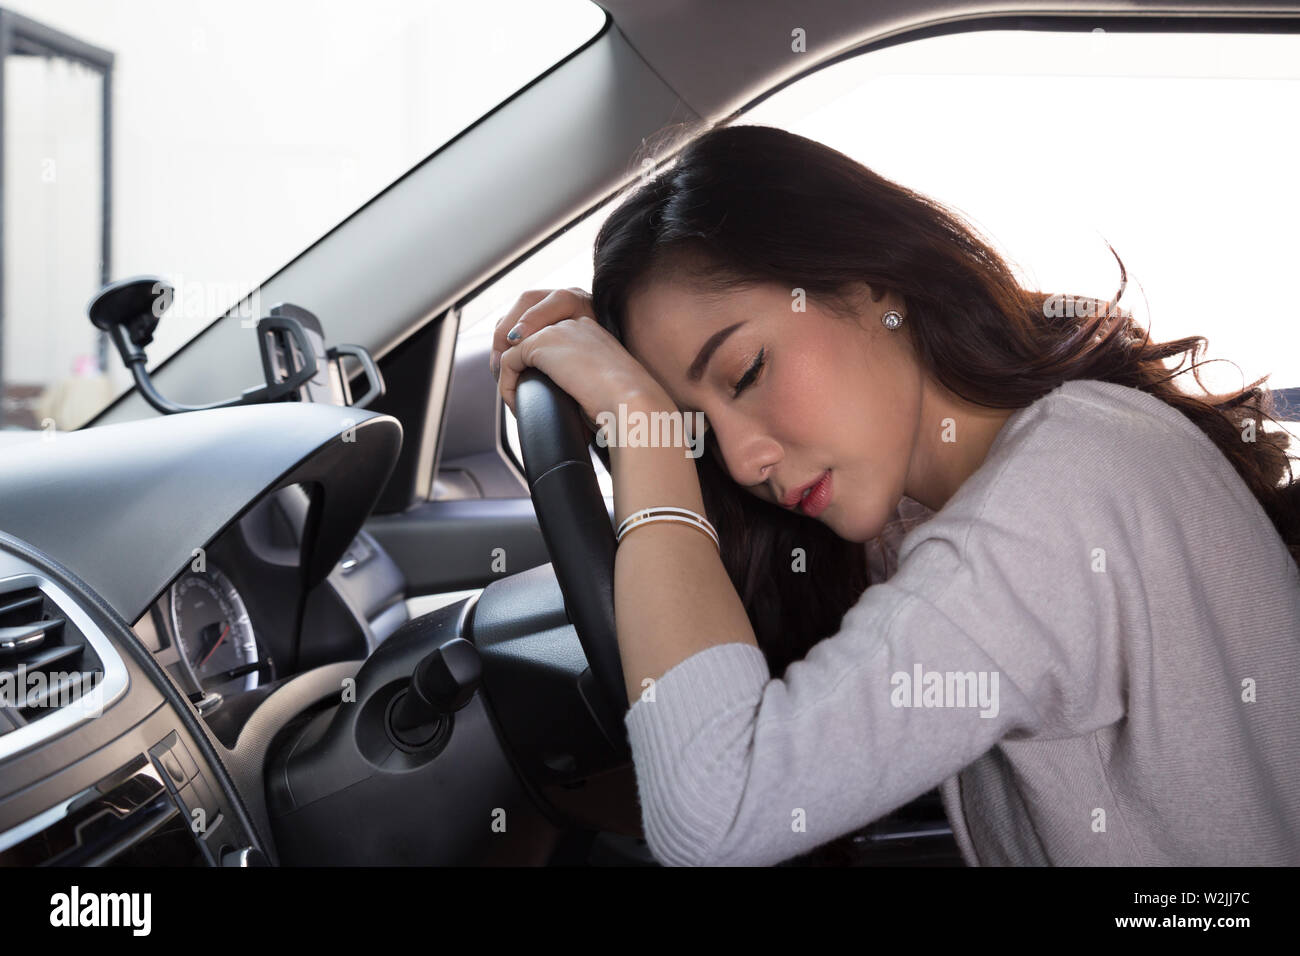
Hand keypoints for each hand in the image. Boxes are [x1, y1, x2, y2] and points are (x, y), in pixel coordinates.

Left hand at [490, 288, 671, 428]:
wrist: (631, 401)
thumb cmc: (623, 404)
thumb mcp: (601, 383)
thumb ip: (582, 376)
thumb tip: (570, 393)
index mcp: (590, 329)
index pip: (548, 332)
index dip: (532, 359)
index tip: (531, 389)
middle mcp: (574, 321)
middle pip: (524, 332)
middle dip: (512, 363)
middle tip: (516, 395)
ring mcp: (557, 329)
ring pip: (512, 347)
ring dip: (507, 375)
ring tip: (515, 401)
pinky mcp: (541, 343)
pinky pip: (507, 363)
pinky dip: (507, 387)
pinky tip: (518, 407)